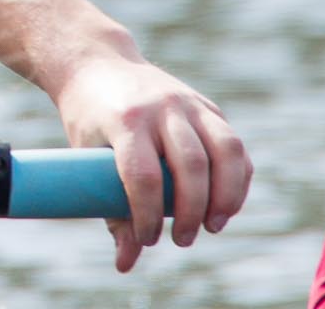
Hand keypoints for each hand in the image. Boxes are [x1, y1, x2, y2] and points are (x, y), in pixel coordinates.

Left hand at [50, 51, 250, 272]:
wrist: (96, 61)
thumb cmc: (87, 116)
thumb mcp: (85, 155)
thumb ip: (109, 209)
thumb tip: (127, 264)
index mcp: (125, 120)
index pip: (144, 175)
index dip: (149, 215)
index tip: (148, 239)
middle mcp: (161, 107)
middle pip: (190, 165)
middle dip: (192, 212)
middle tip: (183, 240)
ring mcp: (188, 102)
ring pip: (225, 150)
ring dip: (227, 196)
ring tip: (214, 226)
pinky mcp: (206, 105)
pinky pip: (233, 144)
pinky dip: (238, 178)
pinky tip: (227, 204)